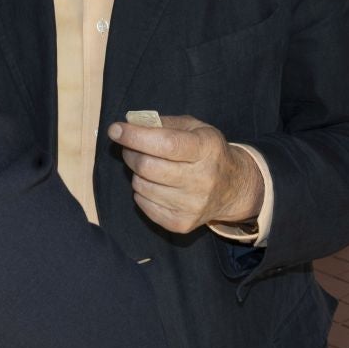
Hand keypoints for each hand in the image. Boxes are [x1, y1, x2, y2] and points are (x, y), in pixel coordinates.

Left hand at [107, 114, 264, 233]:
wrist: (232, 188)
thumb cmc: (207, 152)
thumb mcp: (195, 128)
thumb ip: (165, 123)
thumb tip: (131, 123)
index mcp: (206, 149)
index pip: (166, 143)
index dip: (136, 136)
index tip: (115, 130)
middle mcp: (202, 179)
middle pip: (148, 167)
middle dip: (131, 153)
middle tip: (131, 148)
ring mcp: (192, 205)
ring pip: (142, 186)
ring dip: (137, 173)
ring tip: (149, 167)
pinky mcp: (182, 224)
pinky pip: (144, 205)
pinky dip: (142, 192)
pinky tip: (155, 185)